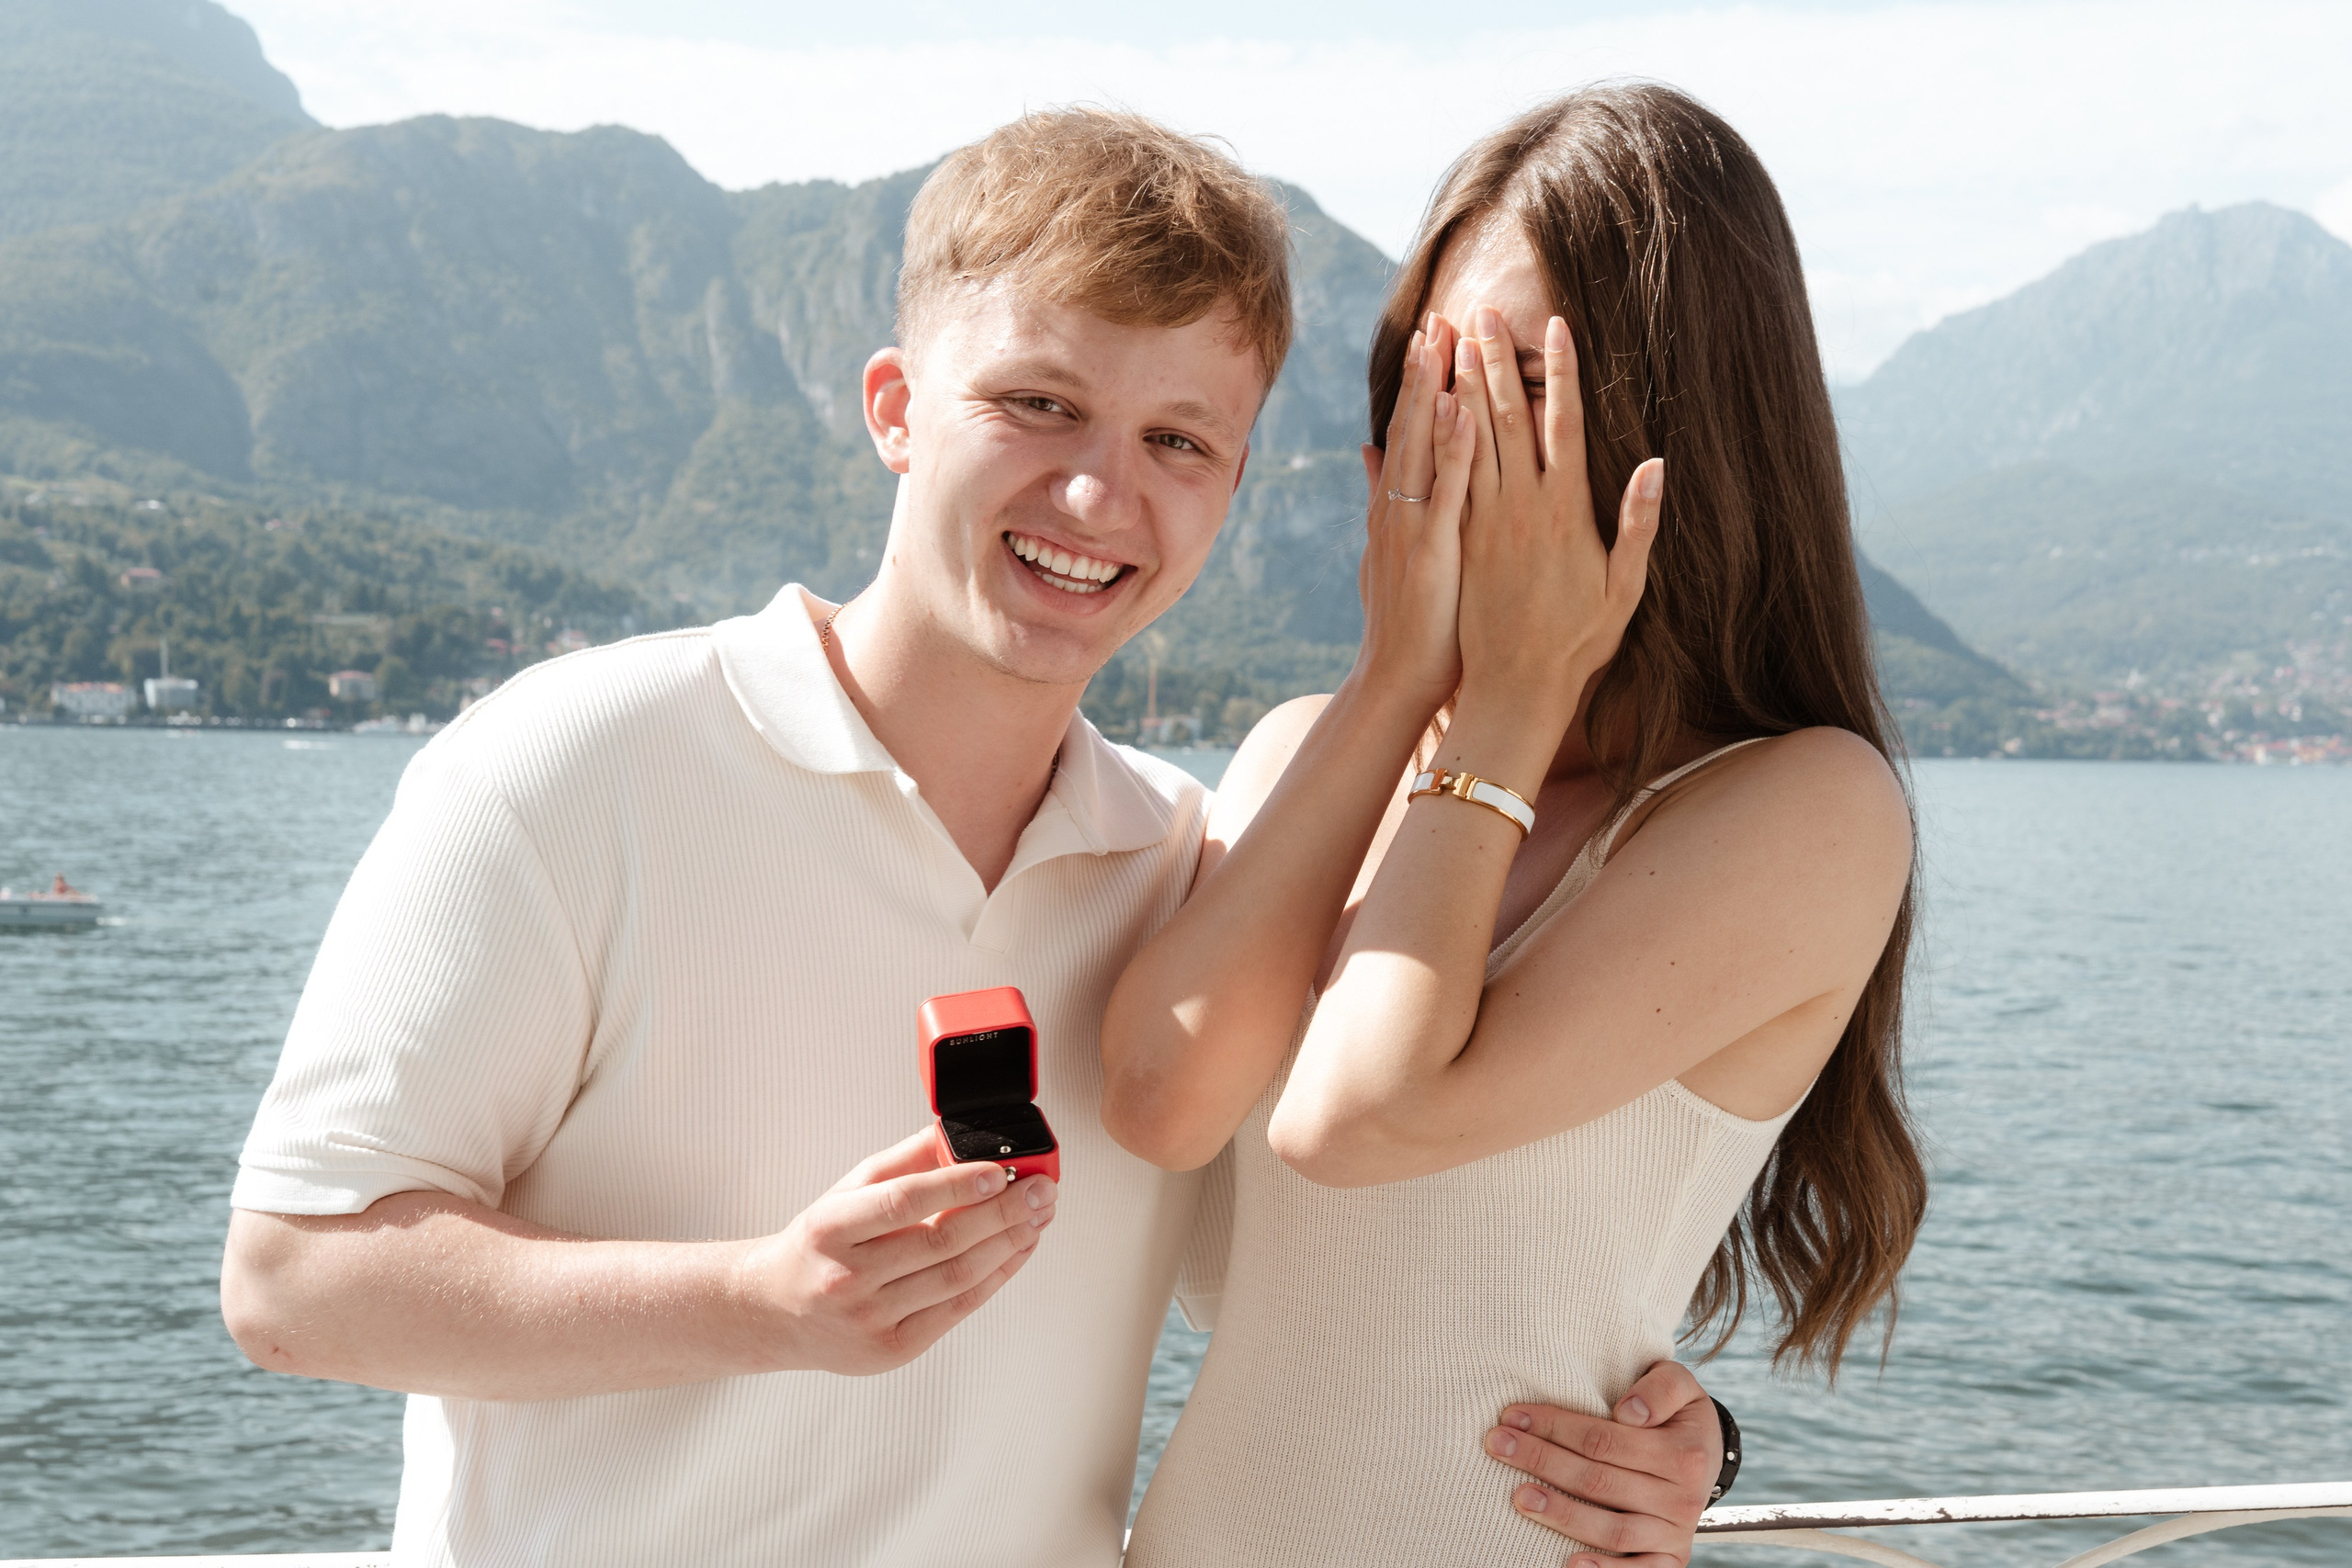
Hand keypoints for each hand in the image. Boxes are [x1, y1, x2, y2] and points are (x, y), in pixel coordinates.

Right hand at [734, 1128, 1056, 1374]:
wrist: (776, 1312)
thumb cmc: (819, 1244)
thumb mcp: (847, 1192)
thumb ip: (905, 1162)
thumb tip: (960, 1134)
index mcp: (829, 1230)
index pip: (901, 1203)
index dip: (955, 1186)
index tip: (999, 1170)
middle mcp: (846, 1279)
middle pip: (941, 1243)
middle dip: (1002, 1213)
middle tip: (1041, 1189)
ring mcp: (869, 1321)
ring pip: (956, 1278)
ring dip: (1009, 1243)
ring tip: (1038, 1216)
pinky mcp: (892, 1350)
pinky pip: (957, 1309)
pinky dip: (996, 1276)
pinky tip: (1017, 1249)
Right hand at [1351, 313, 1476, 714]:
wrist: (1397, 678)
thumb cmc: (1406, 623)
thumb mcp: (1386, 551)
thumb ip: (1380, 496)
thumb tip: (1370, 448)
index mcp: (1396, 505)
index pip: (1406, 430)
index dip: (1416, 382)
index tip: (1432, 334)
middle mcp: (1400, 507)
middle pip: (1411, 425)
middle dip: (1424, 369)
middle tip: (1441, 315)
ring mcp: (1413, 526)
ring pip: (1423, 447)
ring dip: (1433, 392)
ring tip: (1446, 340)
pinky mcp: (1433, 550)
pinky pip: (1446, 492)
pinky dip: (1453, 450)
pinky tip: (1462, 411)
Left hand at [1451, 303, 1661, 731]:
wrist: (1516, 688)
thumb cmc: (1578, 642)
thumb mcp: (1624, 588)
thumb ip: (1638, 524)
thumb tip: (1655, 463)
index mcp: (1564, 511)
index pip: (1561, 424)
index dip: (1558, 372)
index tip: (1553, 327)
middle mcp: (1520, 508)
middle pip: (1504, 418)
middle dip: (1493, 361)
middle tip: (1483, 310)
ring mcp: (1483, 521)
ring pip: (1467, 439)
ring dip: (1459, 384)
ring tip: (1450, 339)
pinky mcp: (1458, 539)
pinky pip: (1444, 476)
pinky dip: (1437, 436)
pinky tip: (1429, 403)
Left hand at [1481, 1361, 1721, 1567]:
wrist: (1707, 1453)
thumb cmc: (1676, 1413)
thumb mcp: (1679, 1383)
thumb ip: (1660, 1387)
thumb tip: (1628, 1412)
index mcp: (1684, 1453)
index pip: (1604, 1440)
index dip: (1555, 1426)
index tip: (1513, 1415)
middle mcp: (1683, 1497)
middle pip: (1599, 1481)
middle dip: (1542, 1461)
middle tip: (1498, 1445)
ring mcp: (1675, 1532)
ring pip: (1612, 1529)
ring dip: (1562, 1514)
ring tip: (1519, 1497)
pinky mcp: (1669, 1558)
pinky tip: (1570, 1562)